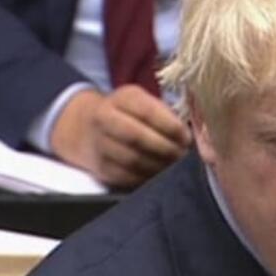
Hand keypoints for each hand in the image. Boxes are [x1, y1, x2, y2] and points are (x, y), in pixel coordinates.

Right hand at [50, 86, 190, 189]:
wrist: (87, 128)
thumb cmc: (128, 115)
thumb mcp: (142, 102)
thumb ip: (164, 113)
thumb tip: (188, 135)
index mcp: (121, 98)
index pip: (147, 111)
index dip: (170, 126)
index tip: (186, 137)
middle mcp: (105, 118)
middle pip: (136, 136)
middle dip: (165, 148)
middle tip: (182, 155)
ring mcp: (100, 144)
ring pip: (132, 159)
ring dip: (158, 165)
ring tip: (174, 166)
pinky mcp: (101, 167)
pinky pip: (127, 176)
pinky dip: (147, 177)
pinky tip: (160, 174)